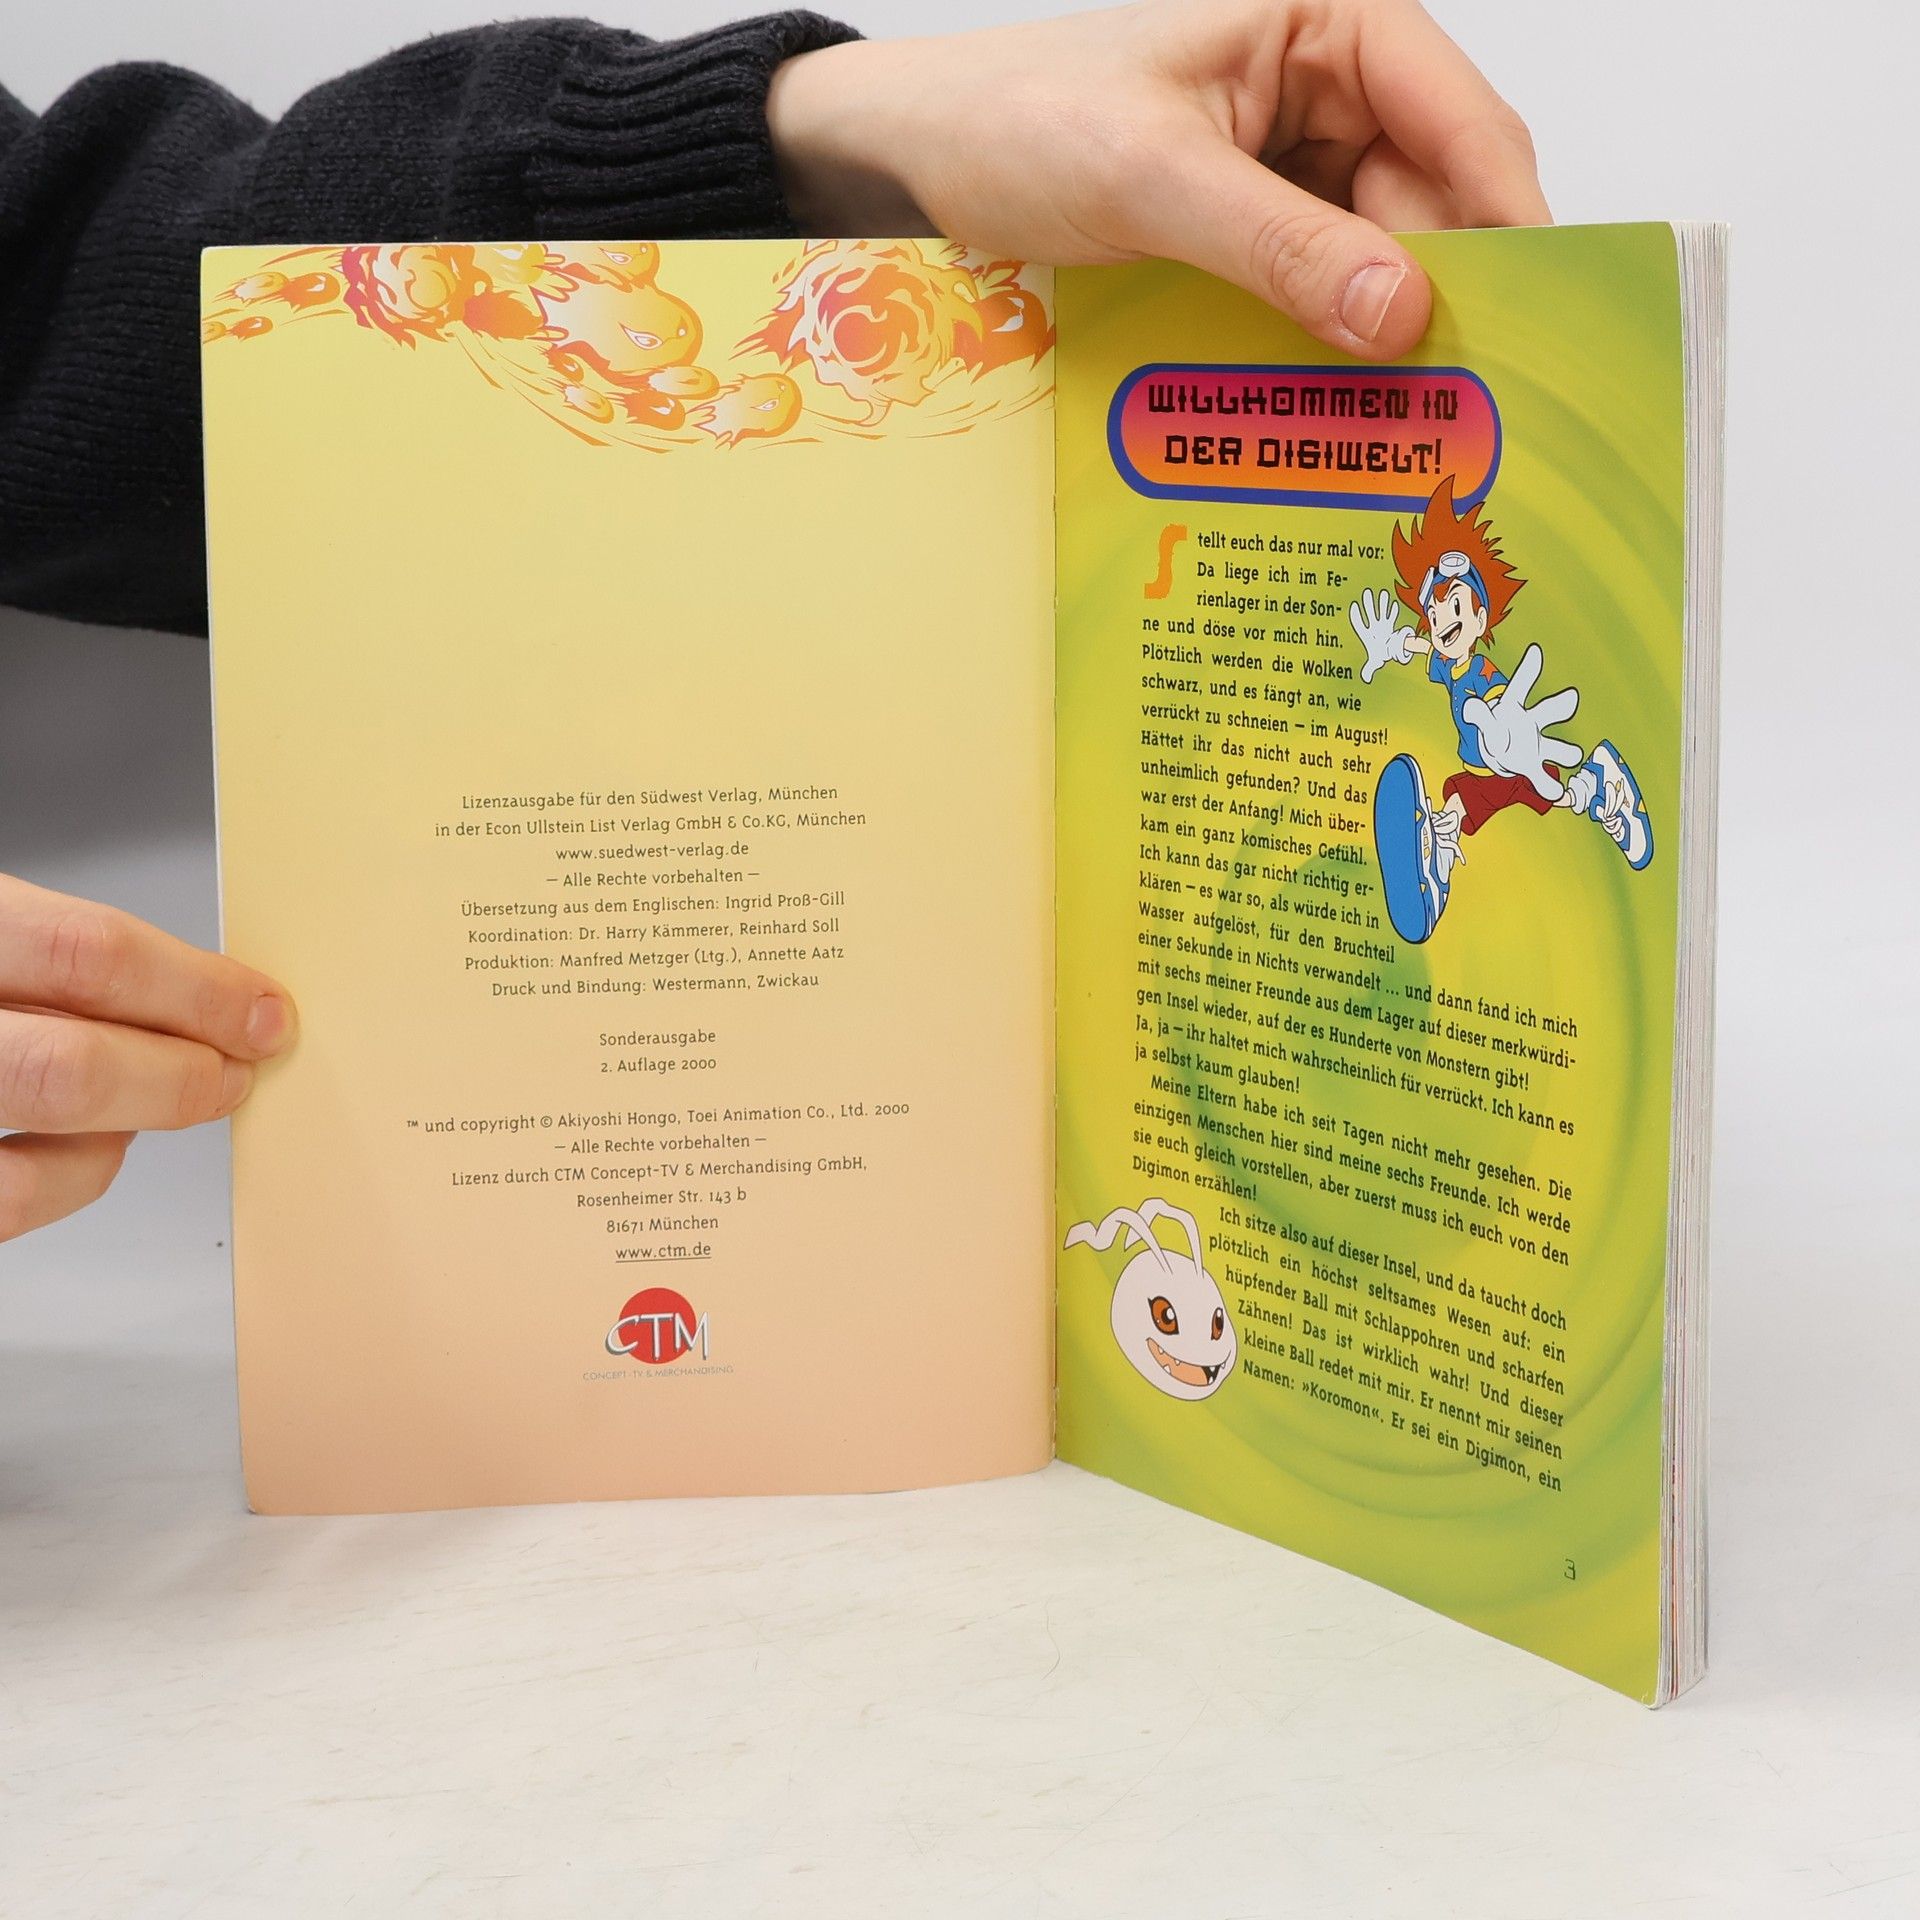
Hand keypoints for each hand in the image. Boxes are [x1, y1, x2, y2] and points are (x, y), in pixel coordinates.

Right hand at [0, 875, 293, 1243]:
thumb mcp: (4, 932)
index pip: (90, 954)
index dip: (197, 990)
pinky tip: (91, 1140)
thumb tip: (209, 989)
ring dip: (142, 1117)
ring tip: (168, 1096)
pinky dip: (74, 1171)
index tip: (264, 1011)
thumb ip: (71, 958)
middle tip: (237, 1073)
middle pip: (78, 1063)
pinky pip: (14, 1197)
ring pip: (56, 1130)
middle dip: (185, 1074)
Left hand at [767, 0, 1548, 357]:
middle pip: (1431, 200)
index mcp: (1329, 23)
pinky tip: (1333, 402)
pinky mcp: (1253, 225)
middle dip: (1443, 296)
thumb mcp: (1155, 178)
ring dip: (1382, 334)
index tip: (1544, 321)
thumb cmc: (1020, 120)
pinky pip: (1316, 286)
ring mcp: (1292, 161)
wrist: (921, 156)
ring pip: (1377, 256)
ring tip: (1403, 423)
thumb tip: (1402, 317)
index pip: (1461, 121)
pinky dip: (1324, 341)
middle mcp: (1328, 87)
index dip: (1510, 223)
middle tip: (1464, 407)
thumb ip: (1281, 245)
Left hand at [1349, 585, 1416, 681]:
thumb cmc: (1379, 654)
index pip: (1359, 624)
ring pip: (1382, 612)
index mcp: (1367, 635)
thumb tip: (1366, 678)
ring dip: (1383, 603)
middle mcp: (1374, 628)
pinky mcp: (1391, 625)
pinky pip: (1392, 617)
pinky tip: (1394, 604)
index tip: (1353, 607)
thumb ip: (1369, 669)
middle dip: (1369, 603)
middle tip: (1366, 592)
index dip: (1356, 616)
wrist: (1389, 652)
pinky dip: (1393, 611)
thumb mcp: (1374, 662)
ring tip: (1383, 593)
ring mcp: (1383, 625)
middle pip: (1370, 613)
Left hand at [1461, 644, 1582, 799]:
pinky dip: (1547, 786)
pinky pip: (1540, 777)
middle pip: (1546, 711)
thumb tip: (1470, 705)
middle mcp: (1531, 722)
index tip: (1535, 651)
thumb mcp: (1483, 719)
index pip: (1520, 686)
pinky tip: (1557, 793)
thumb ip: (1478, 713)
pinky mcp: (1531, 766)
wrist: (1502, 749)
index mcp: (1514, 706)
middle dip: (1558, 705)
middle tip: (1571, 697)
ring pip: (1555, 747)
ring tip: (1574, 754)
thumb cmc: (1495, 727)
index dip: (1527, 669)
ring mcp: (1536, 745)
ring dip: (1564, 752)